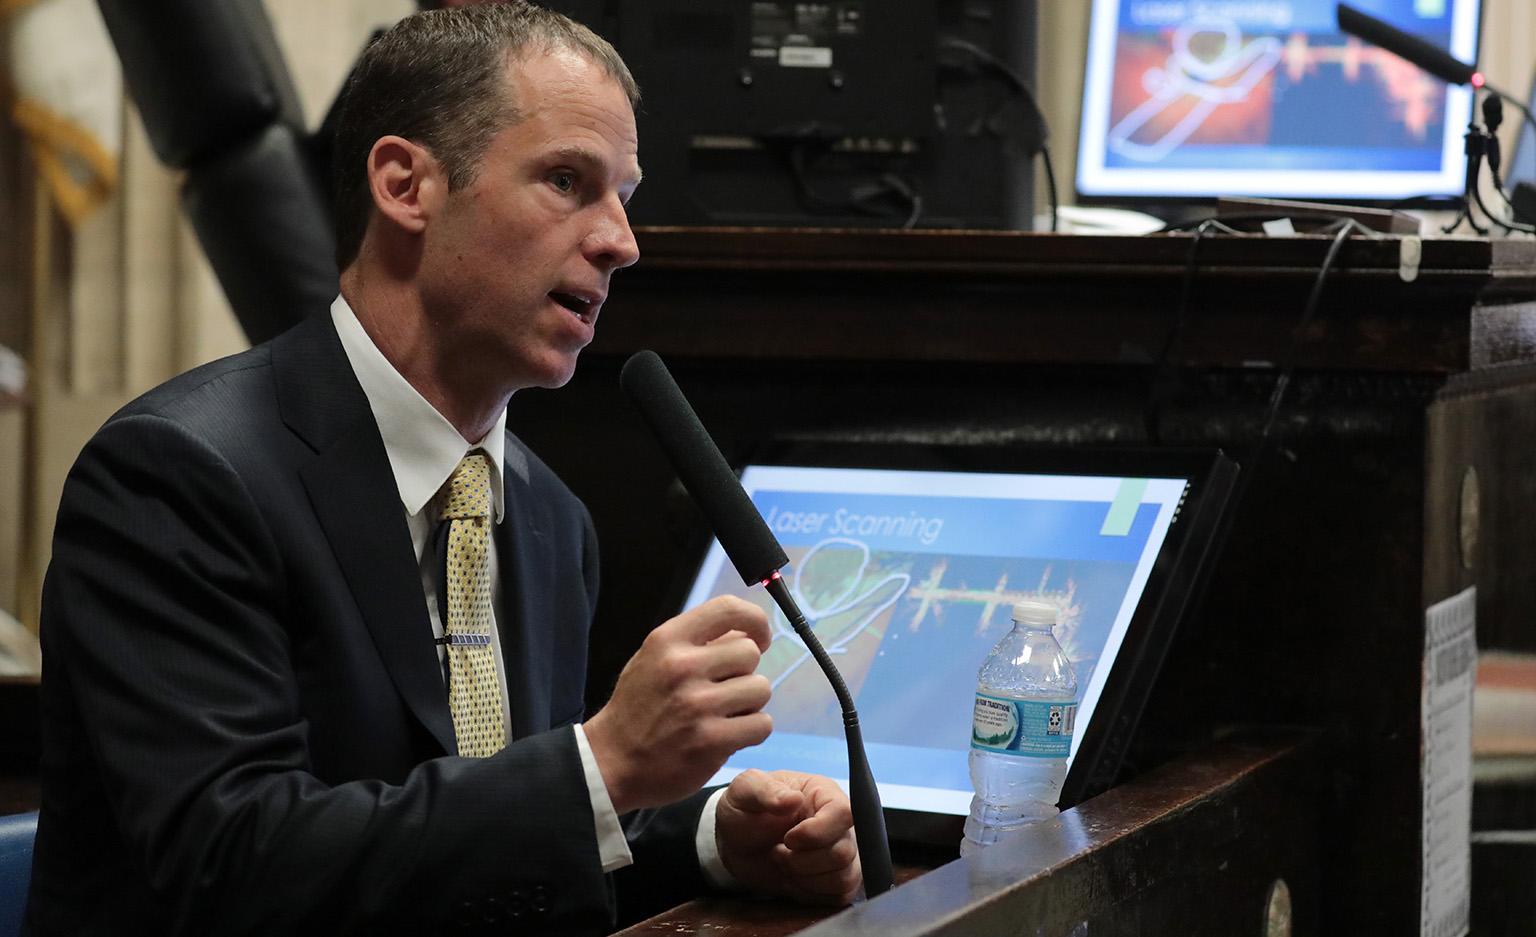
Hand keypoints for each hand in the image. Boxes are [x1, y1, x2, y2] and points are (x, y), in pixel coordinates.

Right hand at [584, 596, 772, 813]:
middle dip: (744, 672)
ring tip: (725, 713)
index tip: (759, 638)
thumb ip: (696, 643)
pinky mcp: (711, 741)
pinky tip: (730, 734)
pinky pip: (761, 724)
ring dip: (749, 703)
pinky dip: (752, 730)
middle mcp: (682, 667)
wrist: (611, 762)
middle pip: (750, 653)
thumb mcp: (654, 660)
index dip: (755, 620)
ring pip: (761, 689)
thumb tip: (747, 634)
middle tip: (725, 690)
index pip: (728, 609)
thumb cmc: (638, 708)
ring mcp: (698, 705)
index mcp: (667, 640)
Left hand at [715, 769, 861, 905]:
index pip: (844, 813)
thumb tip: (793, 799)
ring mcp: (840, 852)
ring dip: (805, 878)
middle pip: (844, 851)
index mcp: (823, 794)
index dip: (818, 832)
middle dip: (802, 860)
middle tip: (776, 852)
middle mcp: (838, 823)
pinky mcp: (835, 879)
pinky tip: (791, 880)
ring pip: (844, 876)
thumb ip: (765, 790)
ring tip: (783, 864)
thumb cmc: (744, 811)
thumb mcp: (744, 791)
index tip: (788, 838)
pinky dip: (810, 893)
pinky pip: (838, 895)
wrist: (737, 844)